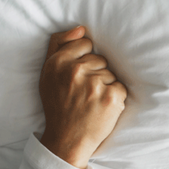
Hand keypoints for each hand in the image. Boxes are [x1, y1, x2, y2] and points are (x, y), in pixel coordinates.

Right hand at [39, 26, 126, 168]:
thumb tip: (81, 28)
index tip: (76, 78)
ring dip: (104, 87)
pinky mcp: (110, 98)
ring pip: (110, 74)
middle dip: (94, 75)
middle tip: (81, 94)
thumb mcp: (48, 73)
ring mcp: (93, 85)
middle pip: (99, 59)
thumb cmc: (58, 105)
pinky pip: (120, 87)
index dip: (83, 61)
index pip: (85, 44)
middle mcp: (74, 71)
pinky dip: (115, 99)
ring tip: (90, 102)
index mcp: (57, 63)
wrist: (66, 140)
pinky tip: (101, 108)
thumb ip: (59, 45)